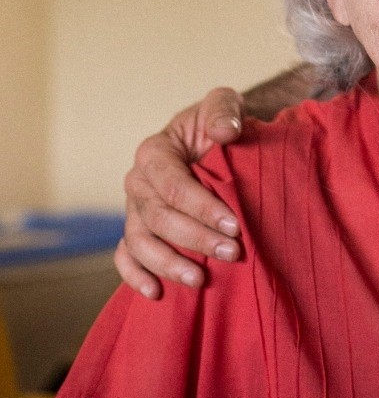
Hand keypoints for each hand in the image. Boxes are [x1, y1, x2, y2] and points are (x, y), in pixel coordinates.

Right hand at [116, 87, 244, 298]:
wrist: (217, 144)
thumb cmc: (220, 123)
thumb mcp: (224, 105)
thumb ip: (224, 111)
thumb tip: (224, 132)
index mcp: (154, 151)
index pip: (173, 185)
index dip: (202, 207)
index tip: (234, 225)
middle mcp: (138, 182)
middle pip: (158, 217)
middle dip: (194, 238)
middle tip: (231, 252)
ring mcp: (134, 209)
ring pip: (140, 242)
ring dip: (168, 264)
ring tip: (200, 280)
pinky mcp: (137, 230)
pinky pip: (126, 256)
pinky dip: (135, 276)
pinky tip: (156, 292)